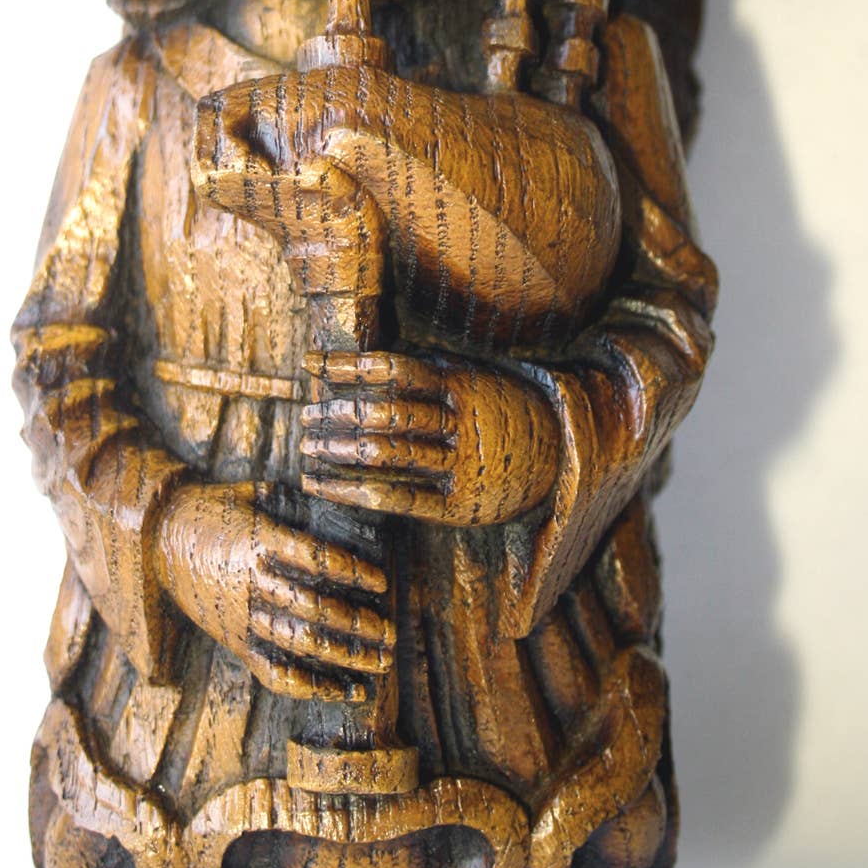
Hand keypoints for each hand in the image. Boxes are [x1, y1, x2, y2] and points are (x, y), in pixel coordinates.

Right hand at [156, 482, 393, 701]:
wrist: (158, 540)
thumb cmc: (216, 510)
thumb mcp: (254, 494)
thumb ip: (297, 506)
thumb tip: (347, 514)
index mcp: (258, 540)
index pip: (314, 559)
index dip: (351, 572)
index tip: (381, 583)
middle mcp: (251, 582)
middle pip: (314, 608)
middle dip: (359, 625)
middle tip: (391, 634)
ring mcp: (241, 616)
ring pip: (298, 643)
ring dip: (345, 658)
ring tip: (380, 664)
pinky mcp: (234, 641)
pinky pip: (274, 671)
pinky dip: (310, 686)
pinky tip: (342, 690)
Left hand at [301, 351, 560, 526]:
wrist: (562, 458)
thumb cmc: (501, 410)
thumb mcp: (474, 378)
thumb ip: (427, 371)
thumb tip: (365, 360)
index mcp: (461, 384)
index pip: (394, 369)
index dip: (349, 365)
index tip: (310, 363)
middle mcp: (460, 423)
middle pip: (388, 414)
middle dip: (339, 414)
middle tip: (305, 416)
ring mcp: (461, 466)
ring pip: (390, 457)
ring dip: (340, 452)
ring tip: (307, 448)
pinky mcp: (459, 507)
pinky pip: (399, 499)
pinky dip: (354, 491)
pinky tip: (323, 485)